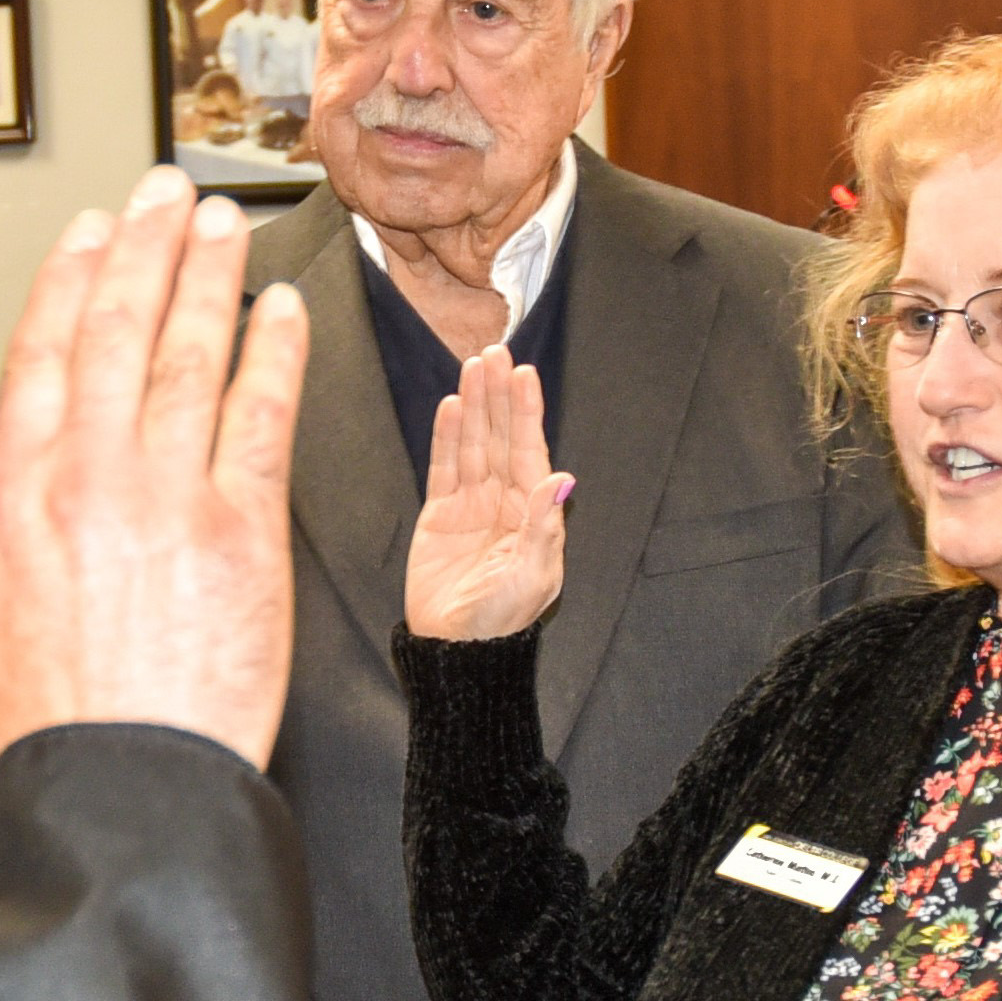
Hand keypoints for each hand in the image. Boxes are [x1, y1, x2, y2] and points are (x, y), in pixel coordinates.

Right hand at [0, 168, 310, 767]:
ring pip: (190, 358)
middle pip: (118, 334)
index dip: (70, 279)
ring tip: (225, 226)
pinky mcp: (242, 533)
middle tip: (167, 192)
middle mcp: (90, 478)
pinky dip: (272, 356)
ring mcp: (167, 499)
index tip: (92, 230)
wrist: (120, 785)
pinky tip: (282, 313)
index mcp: (19, 492)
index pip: (43, 352)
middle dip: (145, 250)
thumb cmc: (47, 712)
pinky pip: (260, 421)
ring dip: (209, 280)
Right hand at [403, 342, 572, 643]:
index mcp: (532, 512)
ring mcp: (470, 505)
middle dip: (499, 396)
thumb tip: (562, 479)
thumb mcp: (531, 574)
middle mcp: (504, 501)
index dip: (526, 412)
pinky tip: (450, 407)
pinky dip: (446, 437)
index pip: (529, 450)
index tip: (525, 374)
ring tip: (471, 366)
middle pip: (500, 437)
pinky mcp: (439, 516)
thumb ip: (543, 526)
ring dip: (474, 406)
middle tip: (494, 352)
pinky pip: (443, 468)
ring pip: (473, 444)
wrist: (457, 648)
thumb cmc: (501, 617)